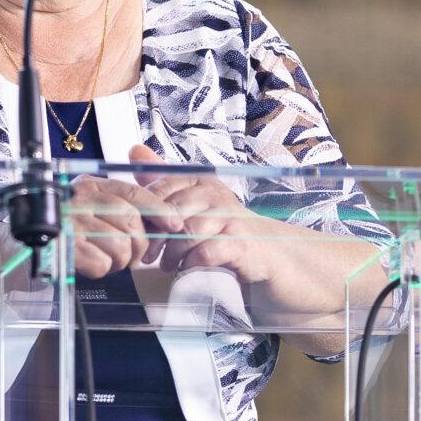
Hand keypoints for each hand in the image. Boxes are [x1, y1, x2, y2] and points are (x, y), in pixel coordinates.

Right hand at [63, 173, 175, 277]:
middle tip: (130, 256)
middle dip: (139, 245)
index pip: (134, 192)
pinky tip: (88, 265)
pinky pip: (101, 263)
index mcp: (88, 185)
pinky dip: (100, 270)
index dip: (159, 209)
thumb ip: (117, 207)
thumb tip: (158, 220)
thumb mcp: (86, 208)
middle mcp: (79, 198)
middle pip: (131, 220)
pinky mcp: (62, 247)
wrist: (11, 247)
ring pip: (120, 245)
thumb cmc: (55, 230)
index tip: (174, 224)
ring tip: (105, 261)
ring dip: (119, 261)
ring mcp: (69, 221)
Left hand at [127, 145, 379, 335]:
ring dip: (172, 252)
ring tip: (168, 265)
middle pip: (172, 207)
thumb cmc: (237, 241)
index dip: (144, 209)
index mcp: (206, 186)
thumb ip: (167, 183)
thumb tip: (134, 150)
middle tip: (148, 254)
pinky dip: (195, 262)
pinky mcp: (248, 250)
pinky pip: (212, 250)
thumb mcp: (198, 212)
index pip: (162, 185)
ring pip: (188, 229)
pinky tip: (191, 270)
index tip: (137, 232)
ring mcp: (235, 223)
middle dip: (153, 234)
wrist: (287, 268)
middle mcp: (220, 198)